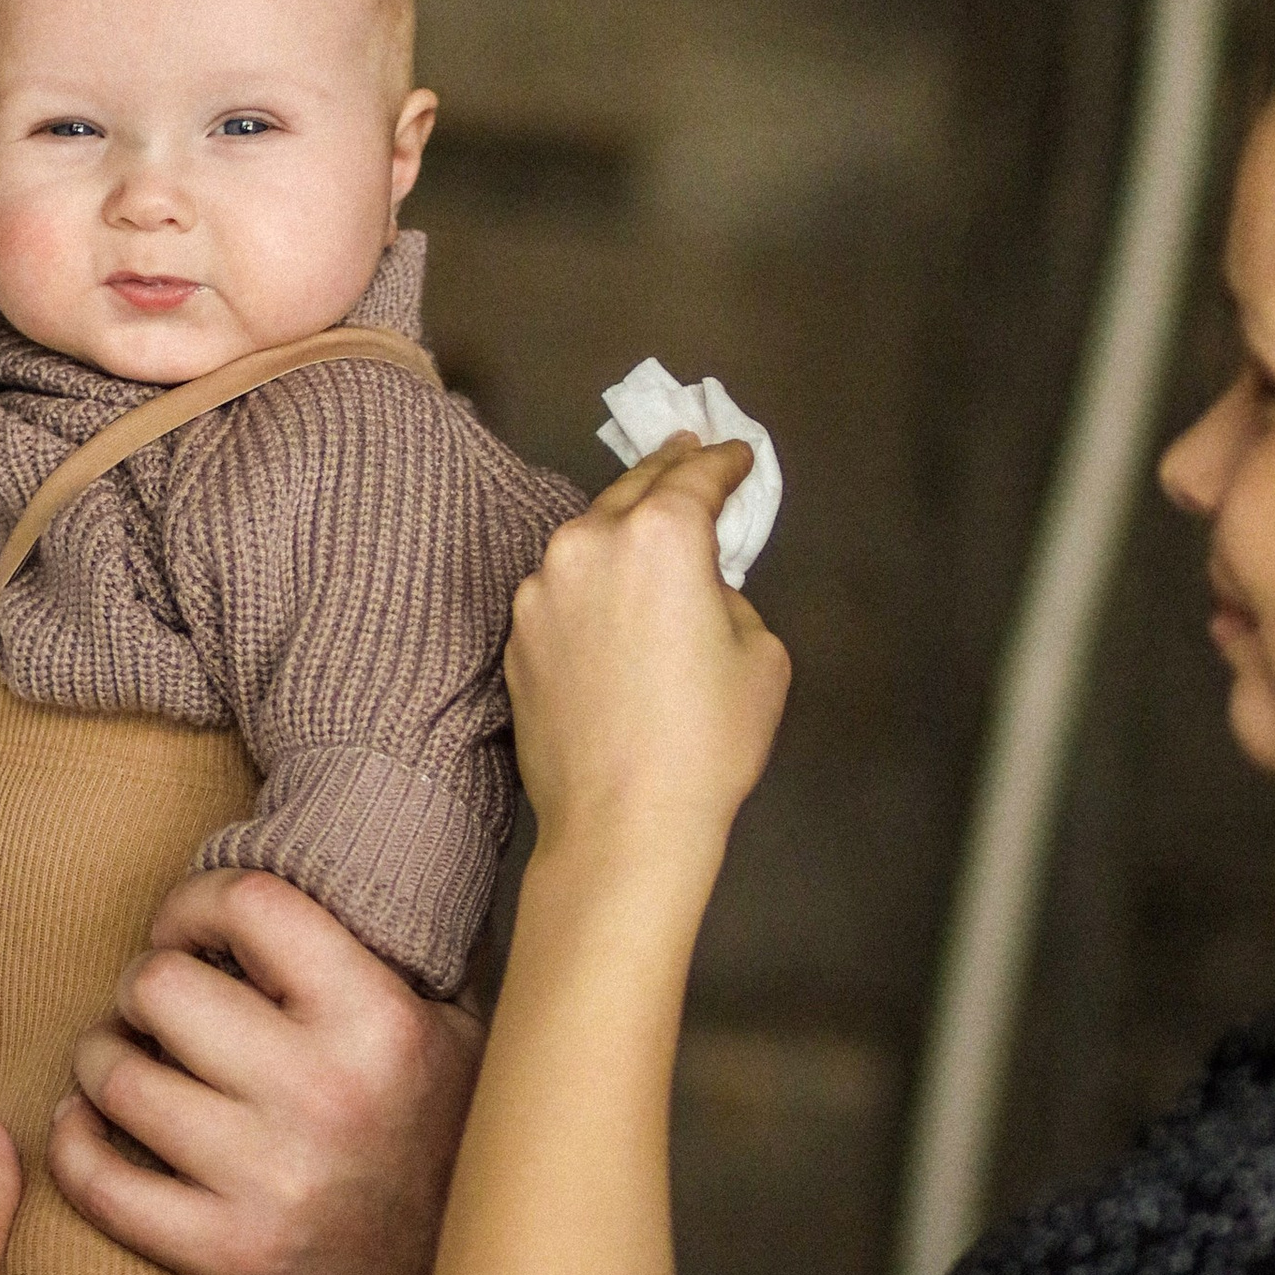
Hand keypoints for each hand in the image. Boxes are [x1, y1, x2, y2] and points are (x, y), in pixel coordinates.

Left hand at [46, 867, 483, 1274]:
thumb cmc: (445, 1138)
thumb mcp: (453, 1024)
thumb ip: (387, 944)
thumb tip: (304, 849)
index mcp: (380, 1022)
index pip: (248, 905)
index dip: (194, 902)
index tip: (188, 927)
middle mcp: (324, 1095)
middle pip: (159, 986)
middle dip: (144, 985)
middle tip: (158, 1006)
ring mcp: (270, 1181)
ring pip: (116, 1076)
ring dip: (103, 1057)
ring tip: (125, 1060)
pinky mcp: (227, 1256)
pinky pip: (100, 1181)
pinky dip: (74, 1142)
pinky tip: (90, 1123)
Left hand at [507, 437, 789, 866]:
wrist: (620, 824)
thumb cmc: (706, 742)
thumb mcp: (759, 653)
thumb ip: (727, 595)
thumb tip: (694, 590)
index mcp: (659, 536)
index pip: (697, 477)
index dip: (724, 462)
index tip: (737, 454)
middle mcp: (588, 544)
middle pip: (632, 488)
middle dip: (666, 468)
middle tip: (686, 449)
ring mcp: (540, 590)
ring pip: (586, 537)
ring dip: (618, 527)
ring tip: (645, 527)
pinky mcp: (515, 636)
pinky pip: (560, 590)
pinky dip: (587, 584)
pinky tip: (607, 606)